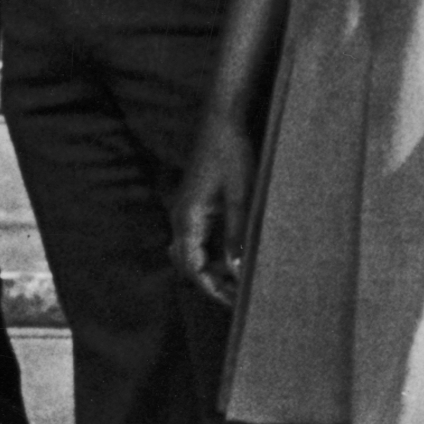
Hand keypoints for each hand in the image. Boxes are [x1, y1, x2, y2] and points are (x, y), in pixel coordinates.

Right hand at [170, 110, 260, 307]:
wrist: (223, 120)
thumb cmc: (232, 154)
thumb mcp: (241, 197)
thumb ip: (237, 235)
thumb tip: (237, 270)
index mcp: (188, 218)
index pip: (192, 268)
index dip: (213, 289)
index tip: (237, 303)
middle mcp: (181, 217)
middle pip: (188, 264)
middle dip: (212, 283)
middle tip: (242, 296)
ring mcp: (186, 210)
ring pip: (192, 252)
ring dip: (213, 269)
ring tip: (242, 279)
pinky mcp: (196, 204)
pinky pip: (198, 238)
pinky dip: (213, 253)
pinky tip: (235, 255)